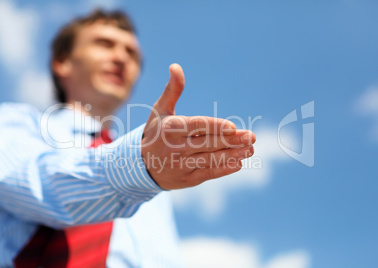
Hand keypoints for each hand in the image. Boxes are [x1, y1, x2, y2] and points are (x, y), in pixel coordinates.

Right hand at [142, 64, 255, 189]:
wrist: (141, 166)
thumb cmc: (156, 133)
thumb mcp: (160, 110)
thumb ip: (173, 90)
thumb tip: (176, 66)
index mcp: (170, 128)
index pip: (196, 126)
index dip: (215, 127)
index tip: (233, 127)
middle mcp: (175, 148)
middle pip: (207, 143)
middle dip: (231, 140)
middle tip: (251, 136)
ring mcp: (181, 165)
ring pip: (210, 159)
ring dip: (232, 155)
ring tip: (250, 149)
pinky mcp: (187, 179)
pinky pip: (208, 173)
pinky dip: (223, 169)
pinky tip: (238, 163)